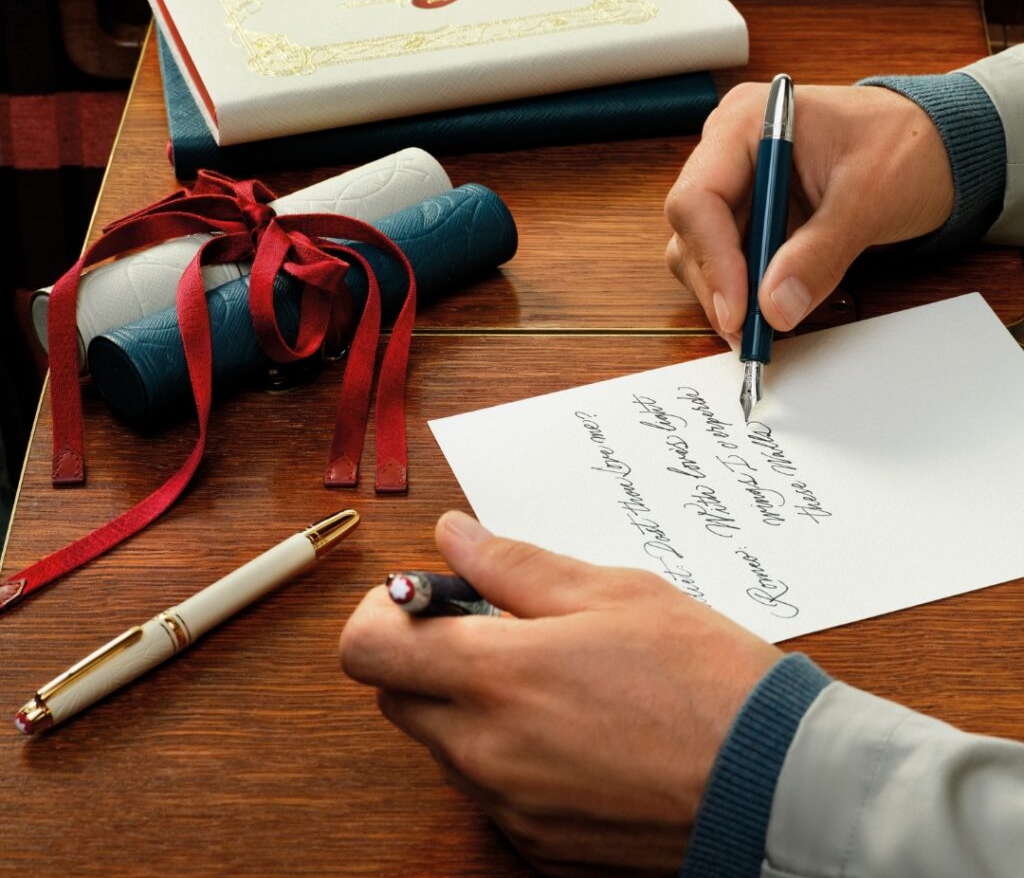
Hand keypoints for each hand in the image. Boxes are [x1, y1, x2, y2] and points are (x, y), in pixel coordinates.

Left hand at [340, 511, 780, 876]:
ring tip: (552, 681)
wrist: (775, 785)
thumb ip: (513, 565)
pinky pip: (490, 793)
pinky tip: (573, 735)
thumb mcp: (611, 592)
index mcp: (496, 676)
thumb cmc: (703, 678)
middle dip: (427, 657)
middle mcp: (485, 752)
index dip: (382, 615)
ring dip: (469, 707)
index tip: (423, 600)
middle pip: (396, 697)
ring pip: (443, 746)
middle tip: (500, 631)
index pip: (367, 649)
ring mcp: (509, 809)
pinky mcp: (537, 848)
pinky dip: (507, 758)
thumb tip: (454, 536)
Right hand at [664, 82, 954, 344]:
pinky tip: (769, 309)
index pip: (698, 199)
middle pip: (691, 232)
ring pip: (699, 254)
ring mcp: (734, 186)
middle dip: (719, 286)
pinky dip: (743, 293)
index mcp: (745, 123)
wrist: (936, 147)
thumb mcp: (871, 197)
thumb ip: (820, 253)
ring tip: (763, 327)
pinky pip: (726, 263)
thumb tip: (775, 307)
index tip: (740, 310)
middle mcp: (726, 153)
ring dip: (727, 296)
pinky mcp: (746, 217)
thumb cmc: (906, 147)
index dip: (713, 260)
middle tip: (751, 333)